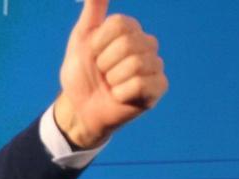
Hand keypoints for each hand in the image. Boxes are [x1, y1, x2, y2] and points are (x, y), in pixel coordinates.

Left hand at [55, 0, 167, 147]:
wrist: (79, 107)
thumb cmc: (81, 73)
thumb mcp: (81, 38)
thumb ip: (93, 10)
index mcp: (130, 30)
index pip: (119, 25)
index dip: (98, 43)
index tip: (93, 54)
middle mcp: (147, 44)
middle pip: (127, 44)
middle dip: (104, 62)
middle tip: (102, 73)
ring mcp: (155, 65)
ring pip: (134, 64)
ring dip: (112, 79)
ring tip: (110, 84)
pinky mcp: (159, 87)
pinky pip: (140, 84)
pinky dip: (121, 93)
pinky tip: (120, 96)